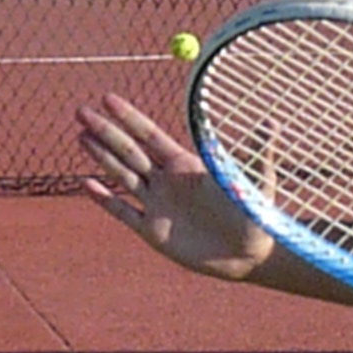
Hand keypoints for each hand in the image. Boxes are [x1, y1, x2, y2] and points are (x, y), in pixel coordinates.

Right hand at [75, 93, 272, 280]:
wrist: (252, 254)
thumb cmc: (257, 213)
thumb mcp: (256, 180)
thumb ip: (258, 151)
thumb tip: (273, 121)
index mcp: (188, 165)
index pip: (151, 135)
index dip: (129, 117)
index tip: (108, 98)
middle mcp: (168, 182)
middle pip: (129, 151)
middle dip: (105, 130)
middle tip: (80, 110)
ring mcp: (158, 206)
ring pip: (122, 175)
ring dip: (100, 156)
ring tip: (79, 135)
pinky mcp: (153, 231)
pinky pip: (122, 212)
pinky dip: (104, 198)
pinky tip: (86, 183)